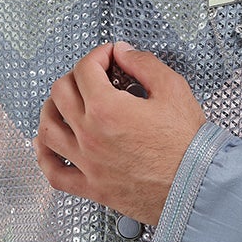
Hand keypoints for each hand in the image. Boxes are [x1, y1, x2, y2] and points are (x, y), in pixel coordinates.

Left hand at [35, 41, 206, 225]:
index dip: (98, 54)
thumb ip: (144, 64)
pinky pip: (54, 173)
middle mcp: (89, 135)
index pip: (85, 69)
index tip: (109, 56)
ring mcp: (87, 163)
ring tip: (61, 104)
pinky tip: (45, 145)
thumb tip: (124, 53)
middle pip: (60, 94)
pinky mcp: (92, 187)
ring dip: (50, 110)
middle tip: (90, 76)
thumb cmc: (189, 146)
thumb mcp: (173, 90)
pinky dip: (44, 157)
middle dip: (74, 77)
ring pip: (48, 129)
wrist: (197, 188)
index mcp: (107, 109)